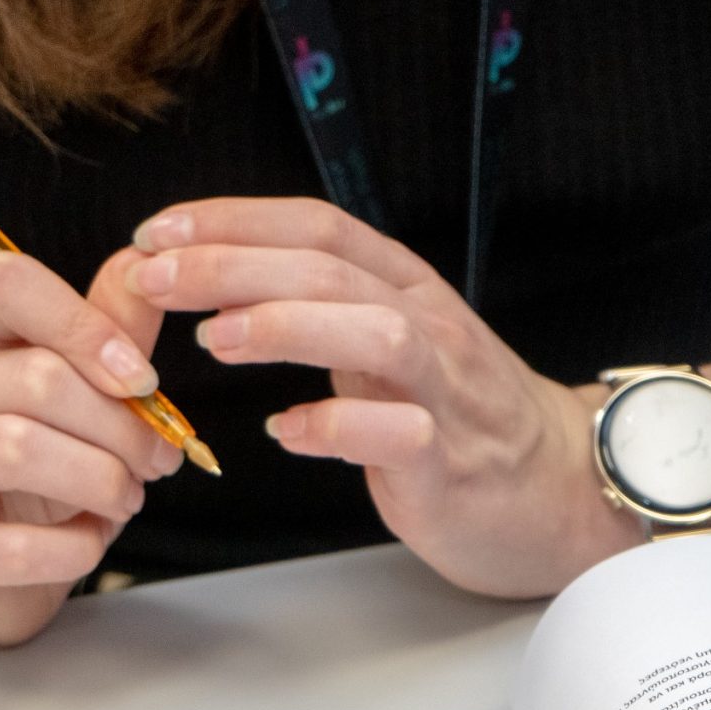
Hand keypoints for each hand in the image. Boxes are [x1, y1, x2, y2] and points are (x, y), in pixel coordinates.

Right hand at [0, 251, 184, 645]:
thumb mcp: (87, 396)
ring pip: (16, 449)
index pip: (6, 283)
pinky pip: (7, 544)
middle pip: (36, 377)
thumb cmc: (46, 472)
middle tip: (158, 461)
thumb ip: (114, 332)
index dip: (83, 322)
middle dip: (121, 427)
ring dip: (99, 480)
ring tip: (125, 500)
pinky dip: (70, 548)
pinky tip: (86, 543)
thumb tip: (148, 263)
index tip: (142, 379)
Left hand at [127, 197, 638, 596]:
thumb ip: (320, 308)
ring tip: (213, 339)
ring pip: (376, 334)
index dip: (235, 219)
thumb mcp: (389, 341)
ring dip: (288, 326)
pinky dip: (338, 429)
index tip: (157, 229)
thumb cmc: (458, 415)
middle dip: (233, 265)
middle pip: (331, 270)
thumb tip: (218, 283)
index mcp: (404, 286)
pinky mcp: (449, 463)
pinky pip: (398, 435)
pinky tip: (286, 432)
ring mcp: (445, 392)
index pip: (317, 226)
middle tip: (153, 275)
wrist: (557, 489)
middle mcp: (428, 325)